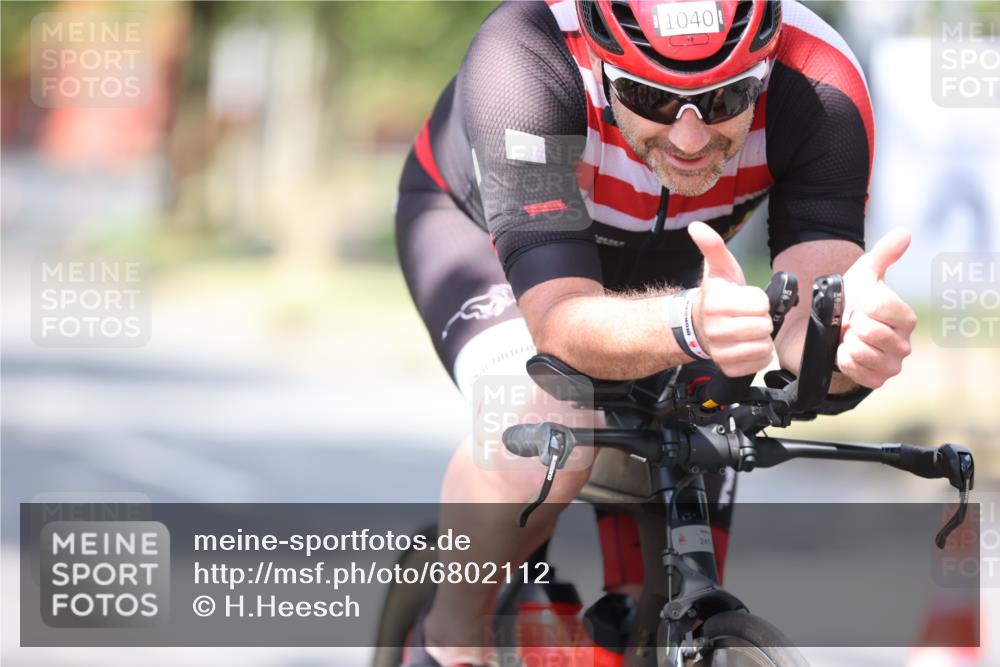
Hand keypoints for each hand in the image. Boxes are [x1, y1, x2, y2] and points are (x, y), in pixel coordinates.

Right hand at [687, 221, 773, 376]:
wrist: (700, 324)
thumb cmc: (718, 296)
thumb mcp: (720, 268)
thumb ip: (713, 246)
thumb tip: (696, 226)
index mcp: (715, 303)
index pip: (761, 304)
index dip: (758, 300)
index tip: (745, 299)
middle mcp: (715, 329)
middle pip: (763, 326)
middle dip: (761, 319)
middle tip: (747, 316)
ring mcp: (720, 351)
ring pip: (763, 347)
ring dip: (761, 338)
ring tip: (748, 331)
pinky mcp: (727, 367)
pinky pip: (758, 363)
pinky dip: (758, 355)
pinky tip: (747, 345)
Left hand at [838, 229, 916, 388]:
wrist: (831, 330)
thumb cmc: (851, 302)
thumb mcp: (863, 274)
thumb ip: (884, 254)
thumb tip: (903, 233)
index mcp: (905, 317)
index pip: (879, 307)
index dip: (861, 304)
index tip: (859, 305)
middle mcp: (904, 343)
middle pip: (869, 331)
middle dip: (852, 324)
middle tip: (852, 324)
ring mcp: (892, 364)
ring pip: (861, 352)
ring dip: (846, 342)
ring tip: (849, 337)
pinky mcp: (877, 380)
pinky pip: (856, 371)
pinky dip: (843, 360)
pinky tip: (844, 352)